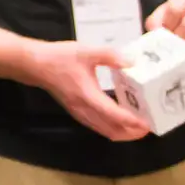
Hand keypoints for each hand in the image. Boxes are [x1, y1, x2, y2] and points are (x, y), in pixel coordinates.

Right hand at [24, 41, 151, 141]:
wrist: (35, 65)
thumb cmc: (59, 57)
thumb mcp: (86, 51)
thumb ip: (110, 56)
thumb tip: (132, 62)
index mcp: (87, 95)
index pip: (112, 114)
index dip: (131, 121)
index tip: (147, 124)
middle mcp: (84, 109)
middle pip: (111, 130)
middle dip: (131, 133)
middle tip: (149, 127)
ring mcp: (79, 113)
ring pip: (104, 131)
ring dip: (122, 133)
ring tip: (139, 127)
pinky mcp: (77, 112)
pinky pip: (98, 126)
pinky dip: (112, 128)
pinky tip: (121, 121)